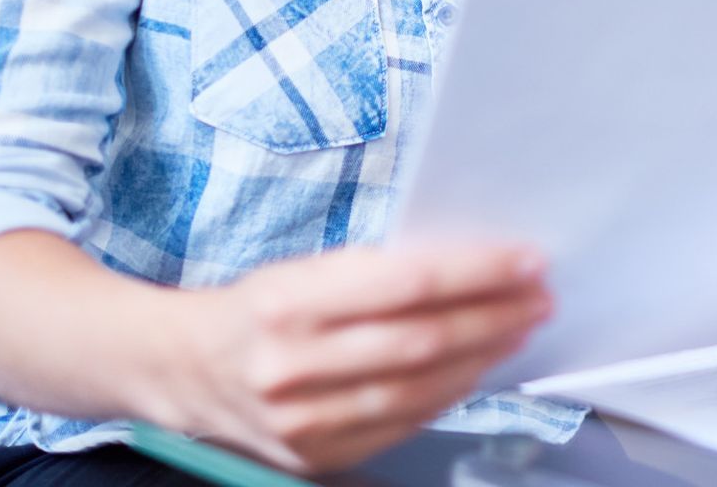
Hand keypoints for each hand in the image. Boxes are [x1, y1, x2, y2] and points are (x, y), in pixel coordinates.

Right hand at [168, 243, 550, 472]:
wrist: (178, 370)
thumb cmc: (253, 307)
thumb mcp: (300, 270)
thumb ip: (372, 271)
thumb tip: (464, 266)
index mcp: (288, 302)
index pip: (407, 284)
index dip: (477, 273)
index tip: (525, 261)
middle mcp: (292, 365)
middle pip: (420, 341)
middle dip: (493, 317)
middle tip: (539, 297)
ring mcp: (301, 420)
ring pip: (416, 390)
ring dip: (481, 358)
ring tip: (519, 330)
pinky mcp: (312, 456)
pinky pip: (399, 426)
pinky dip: (446, 397)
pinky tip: (475, 370)